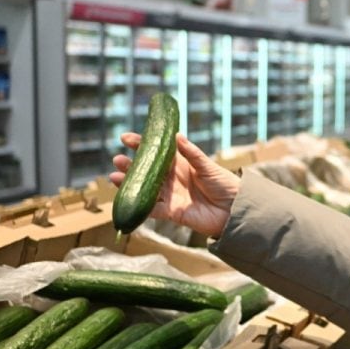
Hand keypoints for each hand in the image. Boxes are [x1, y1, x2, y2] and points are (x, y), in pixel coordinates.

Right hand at [110, 132, 239, 237]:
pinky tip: (126, 199)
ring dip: (129, 183)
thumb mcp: (208, 166)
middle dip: (131, 165)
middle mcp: (173, 179)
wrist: (236, 210)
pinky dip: (140, 206)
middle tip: (117, 159)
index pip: (157, 153)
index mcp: (181, 165)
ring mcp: (171, 196)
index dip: (141, 145)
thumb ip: (192, 153)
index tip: (125, 138)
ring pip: (145, 189)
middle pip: (147, 171)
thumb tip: (176, 135)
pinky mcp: (173, 213)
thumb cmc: (225, 184)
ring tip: (114, 176)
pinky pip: (152, 210)